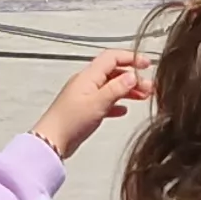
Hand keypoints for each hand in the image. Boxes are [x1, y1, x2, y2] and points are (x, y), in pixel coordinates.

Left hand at [29, 49, 151, 159]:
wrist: (51, 142)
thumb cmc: (70, 122)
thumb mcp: (98, 103)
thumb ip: (117, 88)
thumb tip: (132, 76)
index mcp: (88, 76)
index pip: (112, 57)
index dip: (130, 58)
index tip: (146, 65)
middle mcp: (86, 83)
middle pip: (113, 72)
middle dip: (133, 77)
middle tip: (149, 87)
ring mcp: (85, 96)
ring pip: (111, 86)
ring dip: (127, 90)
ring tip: (143, 97)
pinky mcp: (84, 110)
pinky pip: (104, 101)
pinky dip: (116, 102)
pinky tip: (123, 110)